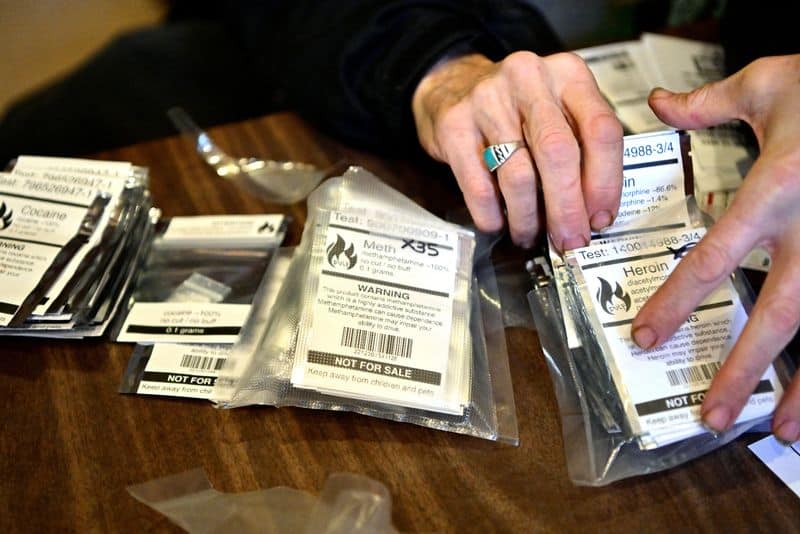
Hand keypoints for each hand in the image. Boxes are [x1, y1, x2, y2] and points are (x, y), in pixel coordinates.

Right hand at [412, 51, 622, 249]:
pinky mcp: (454, 125)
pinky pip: (479, 185)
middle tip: (569, 238)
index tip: (600, 217)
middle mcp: (529, 79)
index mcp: (568, 75)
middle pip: (558, 153)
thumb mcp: (559, 110)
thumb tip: (592, 213)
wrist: (454, 85)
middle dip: (567, 208)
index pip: (600, 130)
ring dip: (528, 217)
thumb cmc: (516, 107)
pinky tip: (498, 222)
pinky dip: (492, 214)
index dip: (605, 182)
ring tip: (530, 234)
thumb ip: (582, 149)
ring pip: (518, 174)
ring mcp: (487, 100)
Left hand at [631, 55, 799, 442]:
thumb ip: (709, 102)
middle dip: (744, 367)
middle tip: (711, 413)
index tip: (647, 335)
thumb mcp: (771, 79)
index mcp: (779, 186)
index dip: (676, 301)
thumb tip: (659, 104)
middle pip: (779, 312)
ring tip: (777, 429)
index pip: (713, 257)